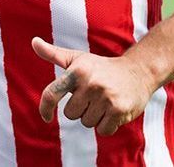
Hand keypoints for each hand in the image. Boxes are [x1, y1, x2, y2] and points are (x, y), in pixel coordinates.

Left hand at [33, 37, 156, 135]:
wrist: (139, 71)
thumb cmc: (102, 67)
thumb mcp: (78, 59)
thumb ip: (54, 54)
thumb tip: (33, 42)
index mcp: (78, 70)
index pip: (52, 94)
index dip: (45, 108)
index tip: (46, 117)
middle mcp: (91, 83)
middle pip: (71, 114)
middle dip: (81, 109)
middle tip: (94, 95)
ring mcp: (106, 97)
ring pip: (86, 122)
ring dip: (95, 116)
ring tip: (105, 100)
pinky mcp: (119, 110)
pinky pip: (102, 130)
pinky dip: (107, 124)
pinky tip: (114, 109)